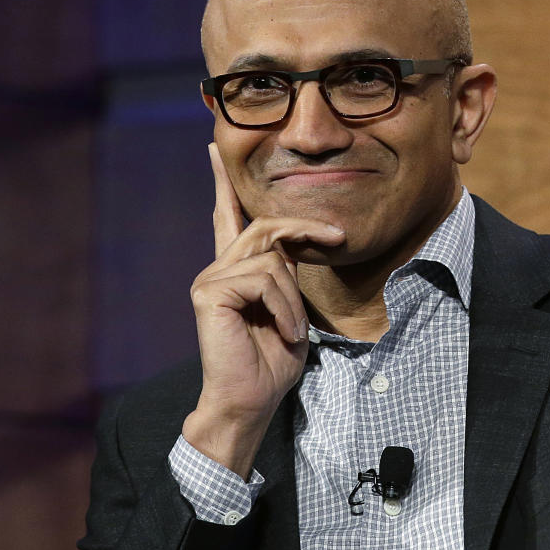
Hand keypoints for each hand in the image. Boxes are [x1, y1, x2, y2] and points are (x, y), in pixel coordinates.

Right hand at [182, 143, 343, 477]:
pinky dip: (284, 307)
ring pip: (271, 256)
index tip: (213, 147)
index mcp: (233, 271)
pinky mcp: (210, 292)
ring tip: (293, 330)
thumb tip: (291, 244)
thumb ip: (283, 273)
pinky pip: (264, 278)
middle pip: (265, 226)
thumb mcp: (288, 309)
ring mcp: (211, 278)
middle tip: (338, 238)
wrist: (249, 402)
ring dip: (294, 296)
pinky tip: (283, 332)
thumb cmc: (271, 363)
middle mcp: (217, 269)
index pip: (227, 216)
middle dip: (306, 228)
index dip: (222, 182)